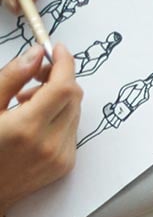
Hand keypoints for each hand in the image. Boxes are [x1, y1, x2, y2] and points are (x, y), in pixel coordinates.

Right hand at [0, 45, 81, 216]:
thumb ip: (12, 78)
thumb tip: (37, 53)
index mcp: (27, 128)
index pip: (64, 87)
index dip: (64, 64)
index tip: (58, 50)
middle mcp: (50, 144)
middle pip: (74, 97)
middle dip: (58, 79)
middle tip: (34, 77)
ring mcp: (61, 157)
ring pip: (75, 112)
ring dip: (58, 99)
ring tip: (26, 104)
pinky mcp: (65, 165)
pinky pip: (72, 130)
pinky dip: (59, 118)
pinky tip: (34, 123)